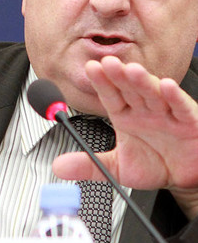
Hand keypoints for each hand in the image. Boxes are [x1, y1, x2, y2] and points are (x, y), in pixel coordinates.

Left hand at [52, 55, 197, 219]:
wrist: (184, 179)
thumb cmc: (154, 165)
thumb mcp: (116, 168)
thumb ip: (89, 165)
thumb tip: (59, 167)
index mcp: (125, 115)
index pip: (110, 95)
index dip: (101, 82)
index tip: (90, 68)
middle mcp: (144, 110)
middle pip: (129, 89)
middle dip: (118, 75)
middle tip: (106, 63)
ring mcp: (166, 113)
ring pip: (153, 93)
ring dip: (142, 81)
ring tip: (131, 70)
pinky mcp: (189, 121)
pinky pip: (181, 107)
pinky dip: (174, 96)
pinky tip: (166, 85)